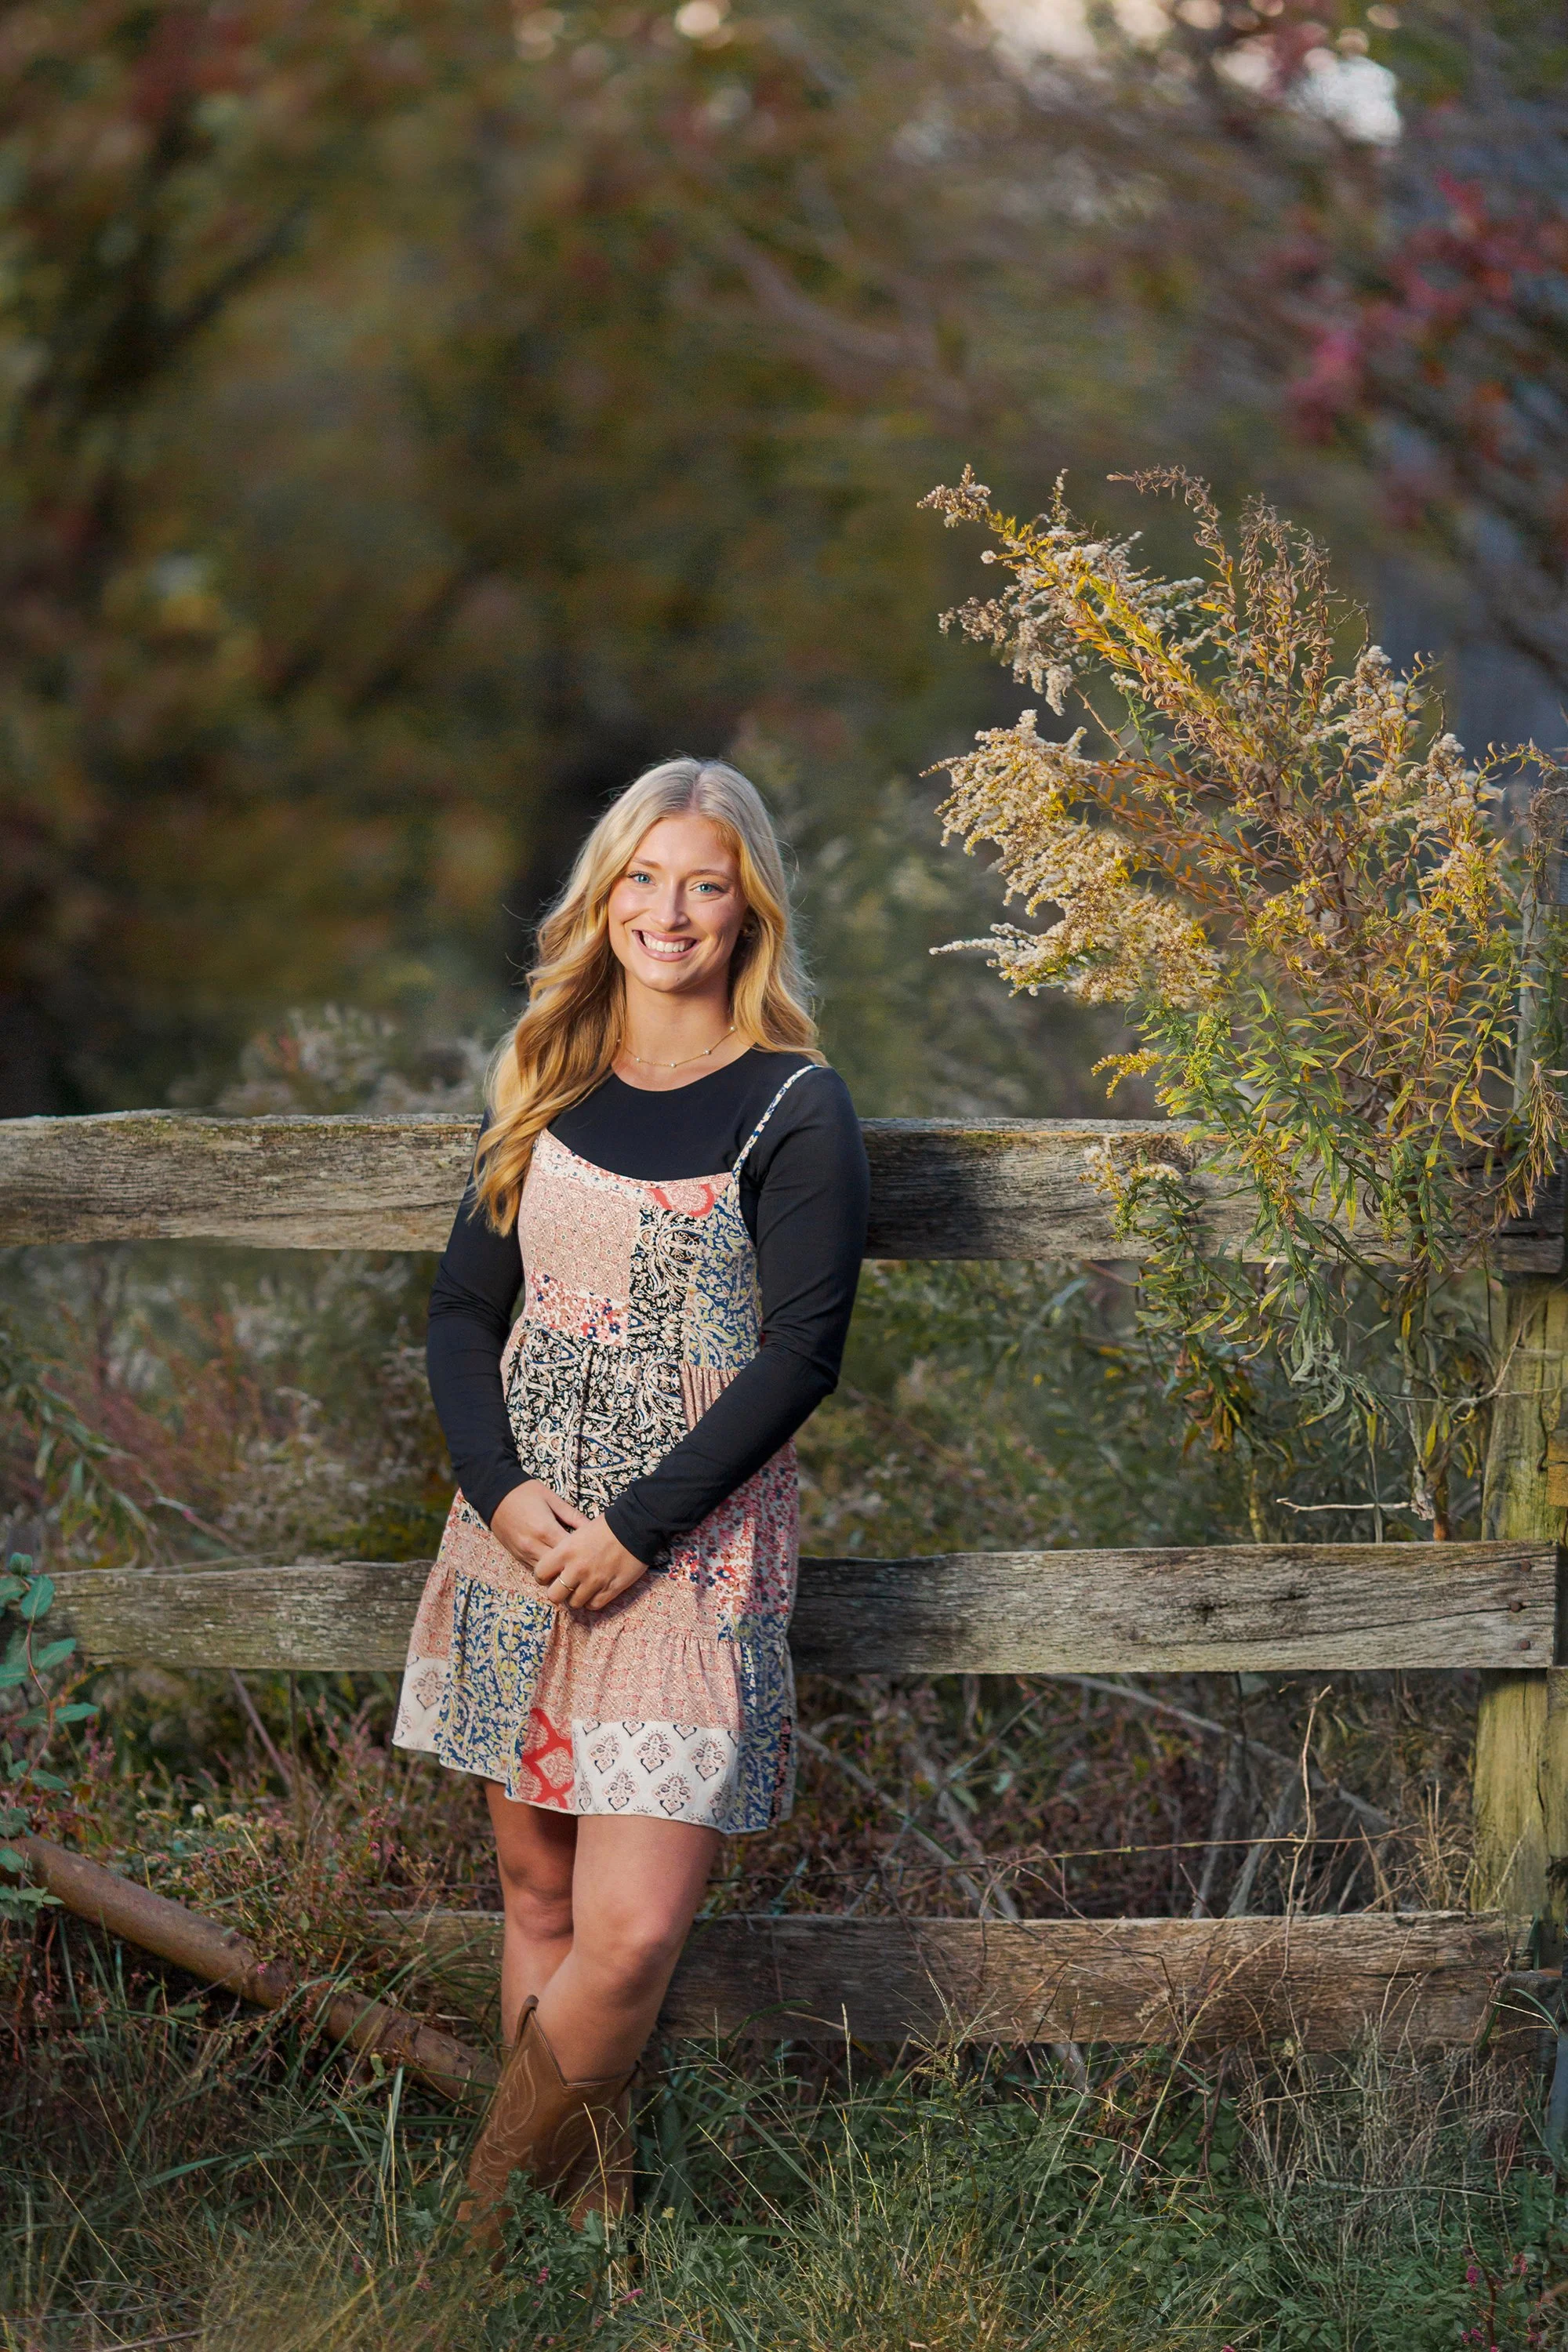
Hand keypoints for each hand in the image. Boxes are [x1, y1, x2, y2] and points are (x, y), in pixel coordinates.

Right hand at [490, 1480, 587, 1570]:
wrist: (494, 1494)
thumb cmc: (525, 1492)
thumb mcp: (552, 1498)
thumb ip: (573, 1515)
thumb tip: (593, 1528)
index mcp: (545, 1530)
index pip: (570, 1552)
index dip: (584, 1554)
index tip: (595, 1552)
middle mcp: (533, 1546)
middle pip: (559, 1569)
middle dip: (573, 1568)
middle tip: (586, 1563)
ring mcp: (523, 1554)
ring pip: (546, 1575)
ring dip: (559, 1573)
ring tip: (572, 1567)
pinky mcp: (517, 1557)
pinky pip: (535, 1571)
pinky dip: (546, 1572)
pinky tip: (556, 1566)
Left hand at [532, 1515, 648, 1611]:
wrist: (635, 1526)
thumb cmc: (607, 1525)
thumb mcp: (579, 1531)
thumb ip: (566, 1549)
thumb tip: (558, 1563)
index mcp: (565, 1551)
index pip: (540, 1573)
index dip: (543, 1576)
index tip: (550, 1574)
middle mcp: (577, 1569)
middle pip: (554, 1595)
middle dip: (558, 1592)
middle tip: (565, 1586)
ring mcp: (594, 1581)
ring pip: (574, 1603)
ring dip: (576, 1597)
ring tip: (582, 1589)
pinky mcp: (611, 1589)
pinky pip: (594, 1605)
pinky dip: (592, 1601)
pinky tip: (595, 1592)